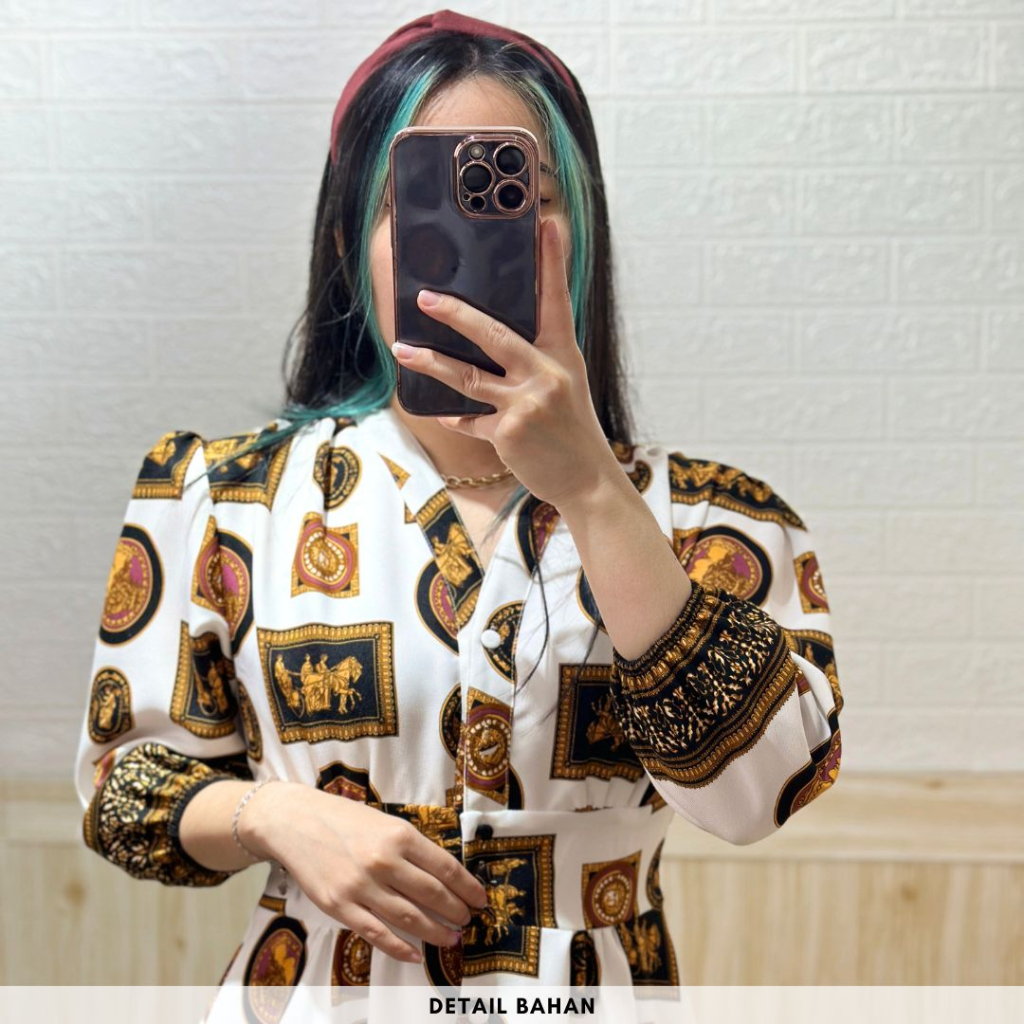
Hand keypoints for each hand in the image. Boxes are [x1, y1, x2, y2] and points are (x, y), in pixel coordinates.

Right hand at [240, 781, 488, 963]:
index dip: (467, 888)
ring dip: (435, 932)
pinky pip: (377, 934)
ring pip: (409, 918)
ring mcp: (361, 886)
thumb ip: (412, 847)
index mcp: (400, 835)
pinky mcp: (340, 907)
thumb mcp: (385, 822)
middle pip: (432, 895)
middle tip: (467, 921)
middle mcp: (384, 861)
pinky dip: (400, 948)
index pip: (446, 868)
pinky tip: (415, 954)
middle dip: (456, 911)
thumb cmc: (344, 819)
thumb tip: (443, 875)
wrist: (296, 822)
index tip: (480, 899)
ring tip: (451, 938)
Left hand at [391, 217, 621, 509]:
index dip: (551, 262)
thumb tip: (493, 334)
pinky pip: (469, 419)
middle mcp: (546, 374)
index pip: (557, 300)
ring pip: (468, 377)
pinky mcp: (508, 433)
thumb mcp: (566, 383)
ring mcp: (527, 404)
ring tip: (402, 350)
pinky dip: (454, 416)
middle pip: (494, 335)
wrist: (587, 480)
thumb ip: (537, 358)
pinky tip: (439, 411)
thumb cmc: (572, 429)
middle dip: (456, 314)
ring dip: (431, 363)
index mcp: (563, 355)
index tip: (547, 224)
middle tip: (425, 298)